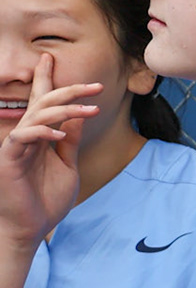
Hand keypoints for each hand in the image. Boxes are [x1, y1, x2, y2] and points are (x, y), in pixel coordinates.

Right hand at [0, 54, 98, 250]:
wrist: (31, 229)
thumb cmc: (47, 200)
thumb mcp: (67, 165)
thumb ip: (70, 142)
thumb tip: (79, 116)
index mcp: (38, 137)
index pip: (42, 103)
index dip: (46, 80)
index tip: (52, 58)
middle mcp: (25, 137)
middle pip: (43, 103)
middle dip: (67, 90)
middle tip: (95, 85)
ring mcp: (15, 147)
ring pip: (36, 116)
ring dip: (65, 109)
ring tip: (90, 109)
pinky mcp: (9, 159)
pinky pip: (23, 137)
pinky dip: (42, 132)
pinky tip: (60, 134)